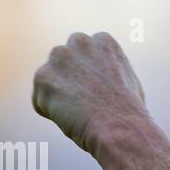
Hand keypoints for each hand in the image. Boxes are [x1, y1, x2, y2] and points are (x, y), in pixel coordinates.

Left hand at [32, 32, 146, 155]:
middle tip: (84, 104)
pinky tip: (70, 119)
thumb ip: (109, 71)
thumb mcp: (127, 82)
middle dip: (70, 79)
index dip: (91, 78)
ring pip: (51, 80)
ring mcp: (59, 57)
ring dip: (59, 96)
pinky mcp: (43, 77)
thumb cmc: (129, 114)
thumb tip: (102, 76)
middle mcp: (79, 41)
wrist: (119, 128)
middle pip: (64, 61)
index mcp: (103, 41)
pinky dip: (51, 112)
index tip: (100, 95)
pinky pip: (40, 100)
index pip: (86, 55)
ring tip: (80, 113)